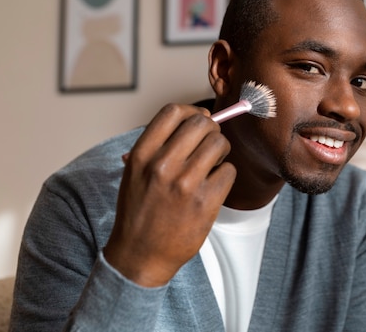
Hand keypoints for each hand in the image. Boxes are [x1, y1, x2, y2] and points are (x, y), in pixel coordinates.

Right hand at [103, 104, 235, 286]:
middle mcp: (162, 165)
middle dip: (211, 130)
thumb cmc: (140, 210)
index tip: (198, 120)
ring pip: (219, 144)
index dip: (192, 111)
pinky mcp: (205, 202)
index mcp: (142, 154)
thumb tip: (198, 116)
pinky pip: (229, 171)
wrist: (140, 254)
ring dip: (221, 152)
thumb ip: (160, 144)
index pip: (173, 111)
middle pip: (201, 123)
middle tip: (209, 145)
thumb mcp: (135, 172)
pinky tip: (213, 187)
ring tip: (212, 166)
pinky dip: (225, 176)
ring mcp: (185, 184)